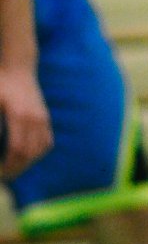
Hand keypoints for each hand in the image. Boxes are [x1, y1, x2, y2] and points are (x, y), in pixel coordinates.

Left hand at [0, 63, 51, 178]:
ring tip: (13, 169)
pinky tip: (27, 156)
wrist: (19, 67)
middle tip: (3, 176)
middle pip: (28, 154)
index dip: (7, 166)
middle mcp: (34, 118)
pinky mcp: (45, 117)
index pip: (17, 149)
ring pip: (39, 150)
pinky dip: (38, 153)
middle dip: (15, 170)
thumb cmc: (1, 84)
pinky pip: (47, 141)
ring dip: (27, 163)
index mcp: (19, 115)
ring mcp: (42, 117)